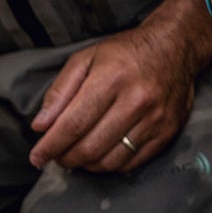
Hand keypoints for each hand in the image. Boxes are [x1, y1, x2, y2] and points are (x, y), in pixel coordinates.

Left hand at [30, 0, 211, 169]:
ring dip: (87, 165)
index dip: (51, 145)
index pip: (73, 124)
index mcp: (111, 78)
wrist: (175, 47)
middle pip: (90, 147)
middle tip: (57, 156)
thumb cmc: (125, 52)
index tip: (36, 157)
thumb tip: (41, 126)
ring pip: (110, 161)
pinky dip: (111, 165)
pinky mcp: (167, 132)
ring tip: (78, 155)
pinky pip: (132, 163)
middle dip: (66, 158)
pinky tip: (102, 154)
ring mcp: (155, 119)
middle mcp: (136, 101)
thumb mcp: (86, 58)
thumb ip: (60, 91)